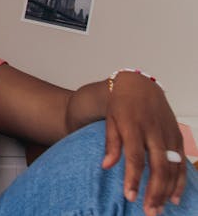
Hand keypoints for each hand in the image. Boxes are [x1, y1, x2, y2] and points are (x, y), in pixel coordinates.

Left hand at [103, 71, 187, 213]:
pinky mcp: (177, 136)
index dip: (133, 178)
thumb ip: (111, 143)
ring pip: (173, 167)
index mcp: (133, 126)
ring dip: (167, 191)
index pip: (135, 157)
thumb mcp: (110, 119)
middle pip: (158, 166)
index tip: (130, 197)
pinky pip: (182, 162)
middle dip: (154, 190)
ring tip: (158, 208)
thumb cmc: (121, 104)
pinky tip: (174, 197)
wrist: (139, 84)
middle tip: (149, 211)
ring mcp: (168, 134)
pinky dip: (180, 181)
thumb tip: (105, 167)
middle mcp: (154, 131)